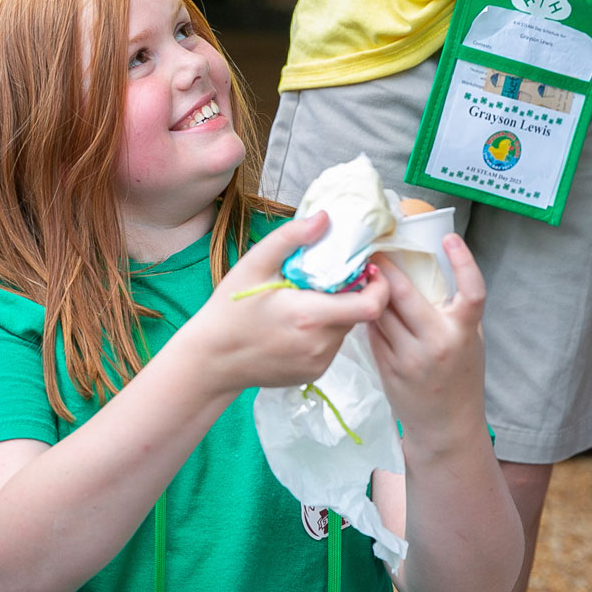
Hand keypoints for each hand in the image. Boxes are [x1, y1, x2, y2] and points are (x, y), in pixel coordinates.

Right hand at [183, 213, 390, 393]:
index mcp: (310, 316)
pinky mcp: (313, 373)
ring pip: (345, 330)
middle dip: (350, 294)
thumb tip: (325, 218)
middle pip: (359, 315)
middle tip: (323, 281)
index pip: (371, 305)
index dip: (379, 286)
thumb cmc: (230, 310)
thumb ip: (290, 238)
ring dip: (335, 313)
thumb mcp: (254, 265)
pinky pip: (331, 346)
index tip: (368, 270)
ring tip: (303, 303)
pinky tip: (295, 327)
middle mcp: (320, 344)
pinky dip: (322, 332)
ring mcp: (318, 363)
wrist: (212, 360)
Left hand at [364, 235, 488, 457]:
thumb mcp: (469, 341)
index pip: (472, 291)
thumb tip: (430, 269)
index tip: (450, 237)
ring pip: (381, 311)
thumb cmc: (460, 377)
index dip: (464, 261)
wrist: (446, 426)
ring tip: (362, 271)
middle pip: (405, 293)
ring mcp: (409, 357)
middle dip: (386, 267)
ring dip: (370, 289)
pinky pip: (372, 331)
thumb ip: (454, 311)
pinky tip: (360, 302)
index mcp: (463, 332)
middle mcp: (437, 343)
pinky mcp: (387, 367)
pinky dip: (367, 314)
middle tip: (376, 249)